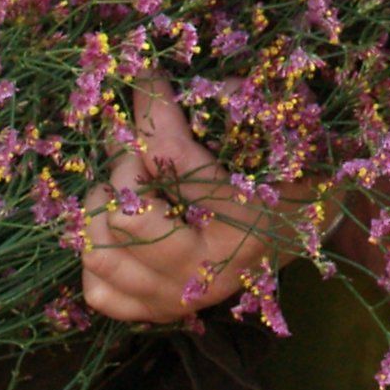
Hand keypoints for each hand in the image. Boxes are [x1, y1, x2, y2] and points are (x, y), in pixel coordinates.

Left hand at [81, 86, 314, 323]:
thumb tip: (148, 79)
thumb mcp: (262, 134)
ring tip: (122, 185)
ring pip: (101, 253)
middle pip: (127, 217)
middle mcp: (208, 272)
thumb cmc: (280, 174)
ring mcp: (178, 299)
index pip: (174, 159)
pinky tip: (119, 227)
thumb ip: (214, 108)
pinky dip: (99, 253)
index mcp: (246, 223)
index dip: (153, 112)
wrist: (291, 230)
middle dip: (124, 169)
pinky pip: (98, 289)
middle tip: (136, 146)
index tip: (147, 77)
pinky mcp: (154, 312)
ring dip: (102, 209)